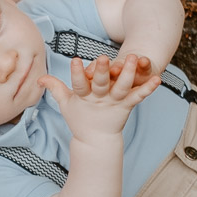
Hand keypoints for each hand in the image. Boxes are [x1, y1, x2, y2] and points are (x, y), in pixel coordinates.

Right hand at [39, 53, 160, 143]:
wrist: (96, 140)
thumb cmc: (80, 118)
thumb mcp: (66, 103)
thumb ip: (55, 88)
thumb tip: (39, 79)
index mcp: (84, 97)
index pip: (78, 84)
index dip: (77, 74)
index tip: (75, 60)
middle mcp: (100, 99)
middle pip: (101, 84)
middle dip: (103, 71)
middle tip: (104, 57)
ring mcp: (114, 102)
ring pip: (122, 87)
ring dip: (128, 73)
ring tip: (134, 58)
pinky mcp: (127, 106)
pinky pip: (139, 97)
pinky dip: (148, 89)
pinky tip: (158, 79)